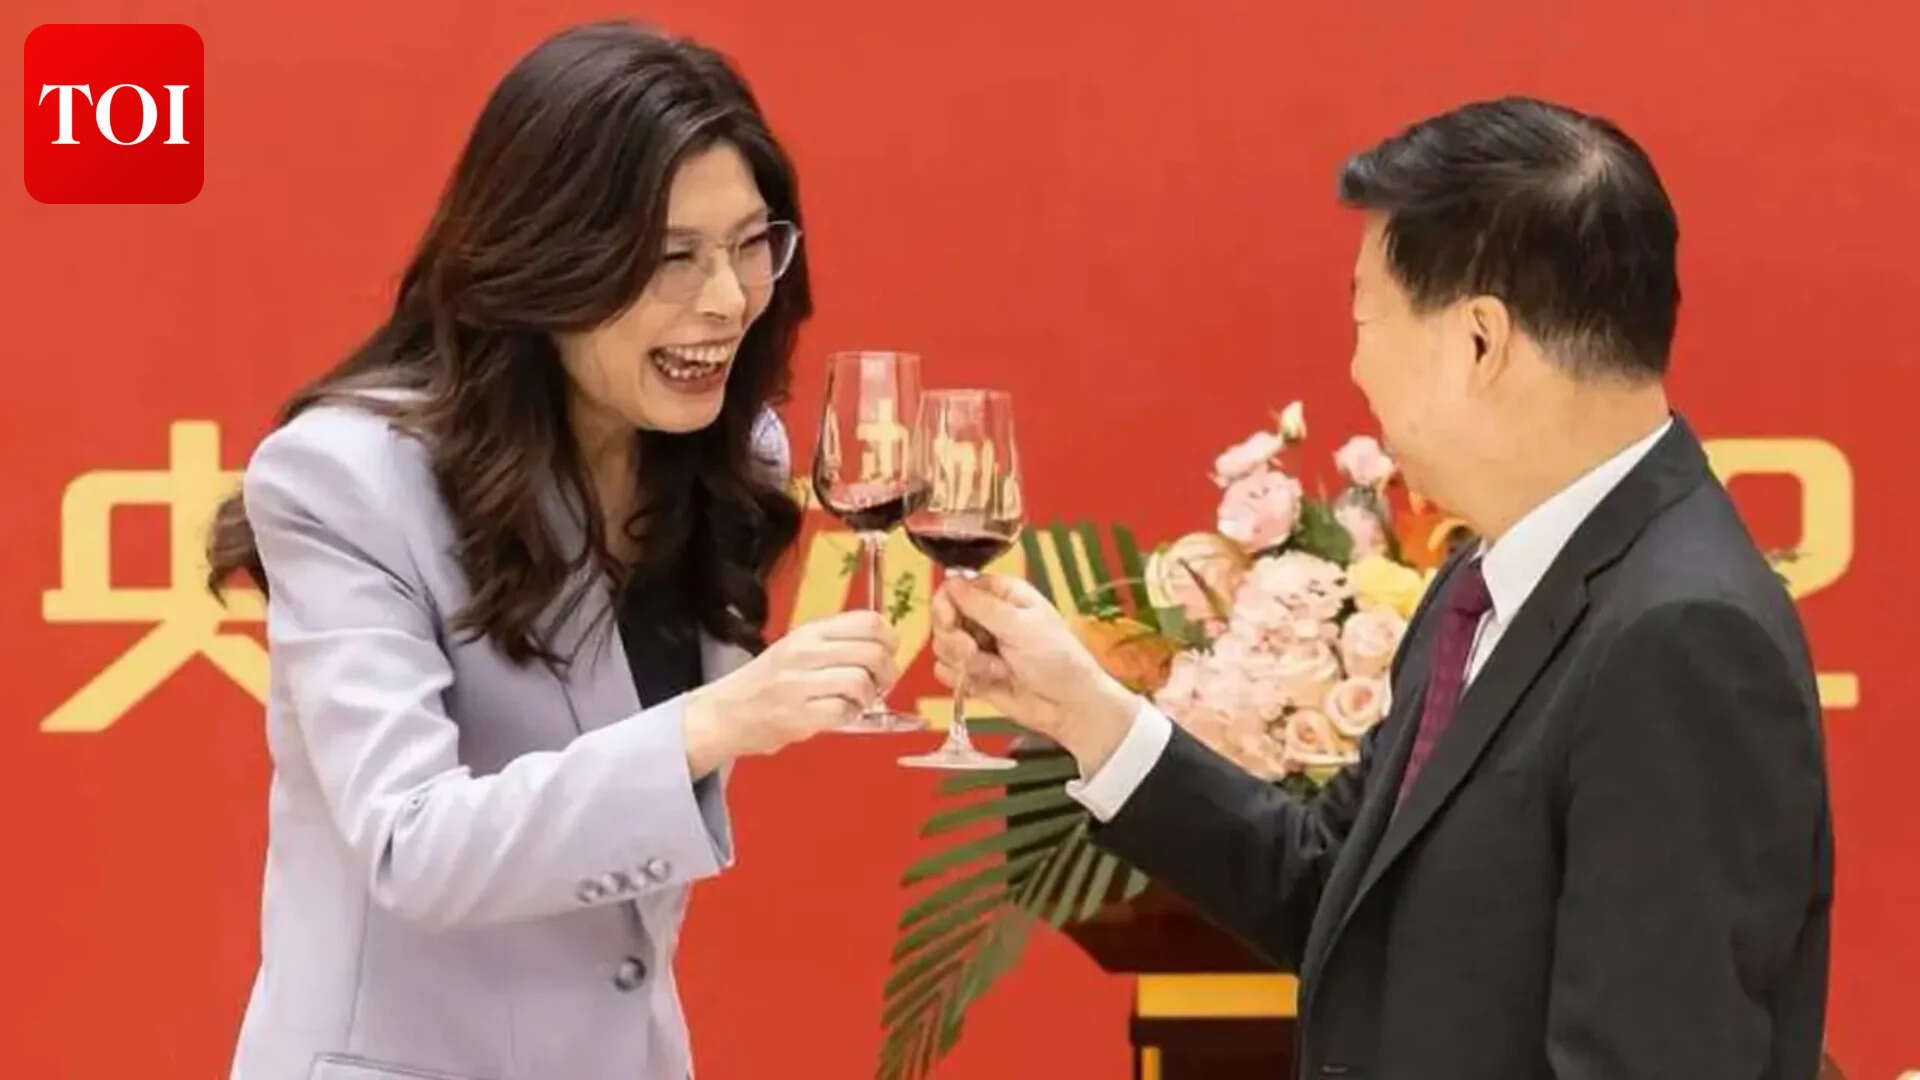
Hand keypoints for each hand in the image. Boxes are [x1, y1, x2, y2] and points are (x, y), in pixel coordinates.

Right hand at [682, 610, 898, 773]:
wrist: (726, 713)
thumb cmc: (767, 682)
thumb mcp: (798, 648)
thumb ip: (835, 643)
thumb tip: (882, 647)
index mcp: (810, 632)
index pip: (868, 622)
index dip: (889, 640)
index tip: (887, 654)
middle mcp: (805, 652)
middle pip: (872, 652)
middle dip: (887, 673)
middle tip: (879, 685)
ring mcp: (799, 683)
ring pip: (860, 681)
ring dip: (868, 697)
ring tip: (857, 702)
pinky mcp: (797, 714)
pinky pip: (844, 711)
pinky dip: (851, 716)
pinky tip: (841, 716)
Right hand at [929, 574, 1136, 772]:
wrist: (1069, 706)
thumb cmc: (1056, 658)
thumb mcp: (1020, 626)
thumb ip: (981, 605)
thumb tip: (950, 580)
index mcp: (1002, 596)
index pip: (956, 588)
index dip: (946, 603)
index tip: (950, 620)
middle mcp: (986, 618)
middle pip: (943, 618)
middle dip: (955, 639)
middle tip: (975, 651)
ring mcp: (979, 647)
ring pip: (943, 646)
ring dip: (966, 662)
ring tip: (998, 670)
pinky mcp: (974, 674)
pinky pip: (946, 672)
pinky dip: (962, 680)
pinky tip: (987, 684)